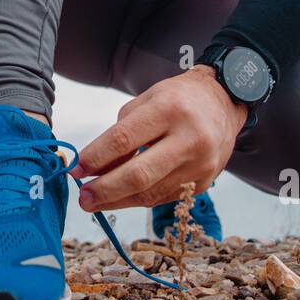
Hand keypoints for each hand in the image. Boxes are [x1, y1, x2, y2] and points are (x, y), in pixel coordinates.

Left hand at [70, 65, 247, 211]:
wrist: (224, 103)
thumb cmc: (178, 99)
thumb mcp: (147, 101)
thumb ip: (120, 133)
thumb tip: (93, 168)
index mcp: (170, 110)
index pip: (124, 140)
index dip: (95, 158)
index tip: (75, 169)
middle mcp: (189, 139)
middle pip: (138, 175)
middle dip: (104, 190)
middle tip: (82, 198)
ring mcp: (200, 165)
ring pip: (150, 193)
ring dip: (117, 201)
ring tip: (94, 201)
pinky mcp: (203, 183)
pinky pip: (163, 197)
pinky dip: (138, 199)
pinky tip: (120, 198)